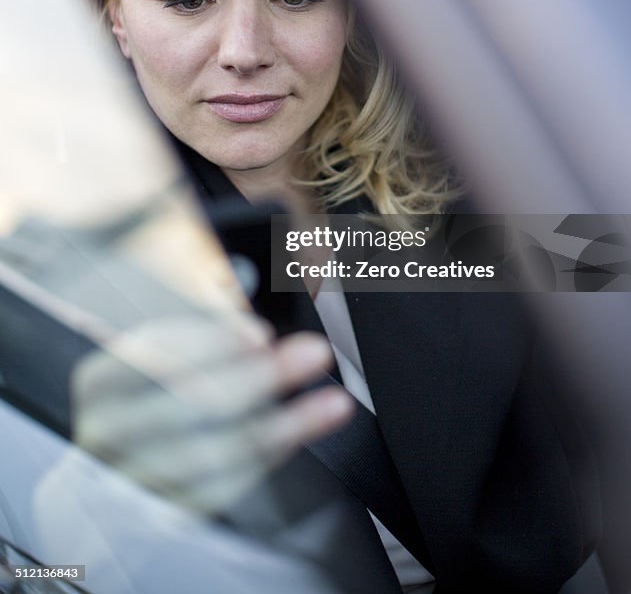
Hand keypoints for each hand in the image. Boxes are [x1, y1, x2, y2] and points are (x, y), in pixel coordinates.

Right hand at [71, 310, 351, 514]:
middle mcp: (107, 436)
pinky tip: (301, 430)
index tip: (260, 334)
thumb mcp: (169, 330)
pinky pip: (225, 490)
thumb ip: (205, 319)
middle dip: (260, 377)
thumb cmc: (159, 374)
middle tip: (313, 352)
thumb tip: (253, 335)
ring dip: (282, 425)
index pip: (151, 357)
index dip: (209, 343)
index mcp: (99, 383)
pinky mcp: (168, 512)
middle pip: (189, 405)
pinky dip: (268, 456)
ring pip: (213, 455)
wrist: (127, 451)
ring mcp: (135, 481)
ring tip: (331, 402)